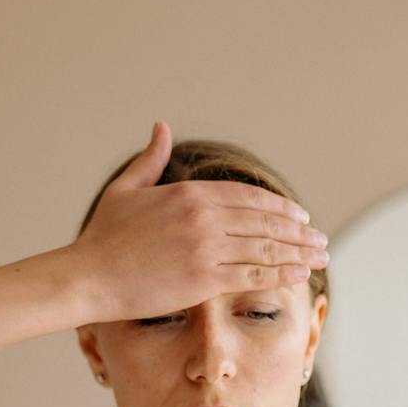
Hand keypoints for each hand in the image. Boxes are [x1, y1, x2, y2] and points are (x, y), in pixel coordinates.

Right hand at [66, 121, 327, 322]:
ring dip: (299, 252)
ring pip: (266, 248)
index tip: (298, 215)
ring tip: (320, 256)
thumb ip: (150, 160)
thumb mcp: (125, 189)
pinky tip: (301, 274)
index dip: (278, 206)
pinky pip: (254, 275)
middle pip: (264, 221)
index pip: (248, 197)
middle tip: (319, 238)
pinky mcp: (204, 279)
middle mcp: (203, 218)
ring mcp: (205, 248)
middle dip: (298, 230)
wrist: (87, 276)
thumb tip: (161, 126)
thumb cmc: (102, 237)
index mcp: (189, 194)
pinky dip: (282, 274)